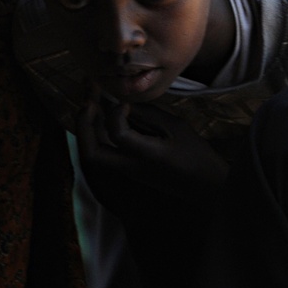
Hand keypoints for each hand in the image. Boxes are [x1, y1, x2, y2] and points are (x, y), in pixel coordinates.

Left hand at [76, 85, 227, 216]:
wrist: (204, 185)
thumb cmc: (196, 155)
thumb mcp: (178, 128)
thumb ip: (150, 115)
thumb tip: (126, 104)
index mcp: (147, 156)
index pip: (118, 134)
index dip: (116, 113)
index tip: (125, 102)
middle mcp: (131, 167)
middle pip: (92, 153)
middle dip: (83, 126)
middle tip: (87, 103)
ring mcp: (127, 171)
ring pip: (94, 155)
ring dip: (88, 131)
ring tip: (92, 107)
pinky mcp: (129, 171)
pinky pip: (105, 153)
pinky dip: (98, 136)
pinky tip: (104, 119)